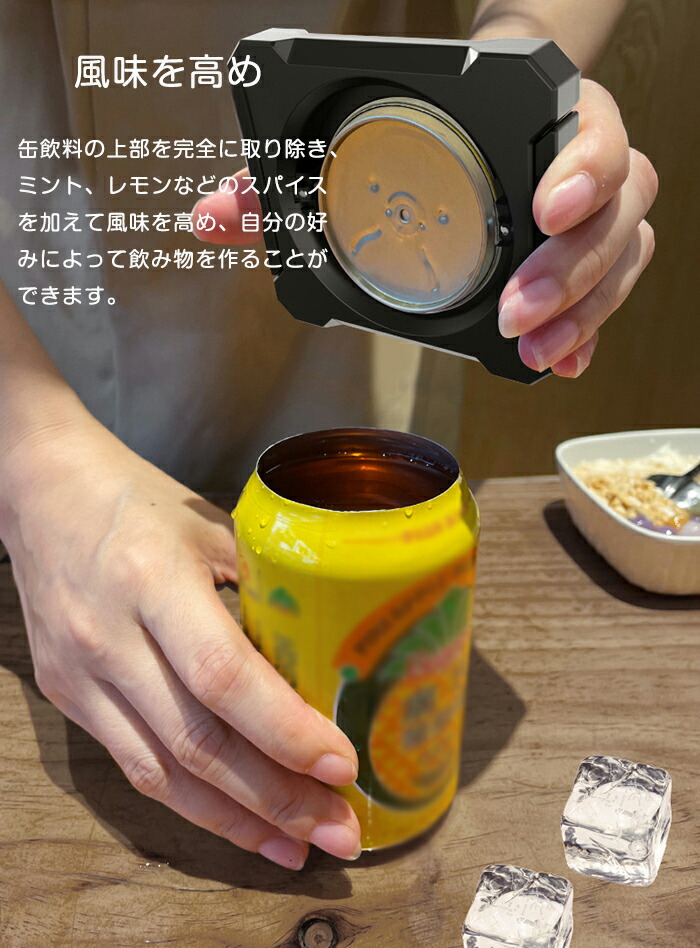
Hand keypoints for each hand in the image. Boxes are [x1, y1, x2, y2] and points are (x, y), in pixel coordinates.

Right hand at [0, 418, 359, 869]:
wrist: (42, 492)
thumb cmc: (137, 500)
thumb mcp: (211, 525)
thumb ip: (262, 587)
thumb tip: (329, 654)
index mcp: (153, 580)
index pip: (223, 675)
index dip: (285, 731)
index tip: (342, 766)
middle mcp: (109, 637)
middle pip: (198, 743)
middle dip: (277, 798)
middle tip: (341, 831)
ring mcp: (80, 675)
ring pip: (163, 773)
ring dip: (237, 820)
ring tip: (299, 846)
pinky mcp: (66, 697)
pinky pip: (133, 766)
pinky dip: (190, 803)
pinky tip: (237, 821)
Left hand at [193, 80, 656, 378]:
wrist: (475, 114)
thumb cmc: (425, 126)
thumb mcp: (361, 140)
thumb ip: (286, 176)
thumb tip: (211, 214)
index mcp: (541, 119)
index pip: (594, 133)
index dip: (585, 169)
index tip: (544, 208)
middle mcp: (580, 167)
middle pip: (620, 213)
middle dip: (574, 271)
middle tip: (515, 315)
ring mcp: (589, 219)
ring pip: (624, 258)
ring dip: (585, 313)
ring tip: (534, 352)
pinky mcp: (583, 266)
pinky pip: (607, 297)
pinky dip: (587, 333)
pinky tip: (559, 362)